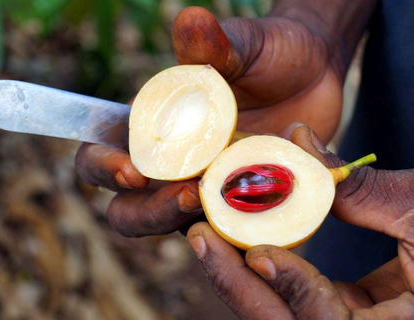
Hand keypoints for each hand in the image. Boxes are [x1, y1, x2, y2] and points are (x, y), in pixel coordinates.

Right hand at [76, 6, 344, 237]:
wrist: (315, 72)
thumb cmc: (269, 52)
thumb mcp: (245, 44)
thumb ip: (214, 45)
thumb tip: (189, 19)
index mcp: (151, 128)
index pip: (98, 155)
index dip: (101, 168)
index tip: (132, 171)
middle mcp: (169, 166)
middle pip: (129, 210)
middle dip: (147, 212)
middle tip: (187, 196)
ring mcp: (202, 191)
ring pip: (172, 229)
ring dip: (188, 227)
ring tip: (220, 205)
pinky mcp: (238, 208)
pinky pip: (226, 236)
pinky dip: (234, 238)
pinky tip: (257, 227)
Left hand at [187, 124, 413, 318]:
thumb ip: (360, 185)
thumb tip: (295, 137)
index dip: (297, 293)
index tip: (260, 256)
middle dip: (240, 287)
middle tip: (200, 238)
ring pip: (282, 315)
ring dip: (240, 279)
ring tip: (204, 236)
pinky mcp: (344, 309)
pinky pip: (294, 298)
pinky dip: (264, 272)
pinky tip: (237, 239)